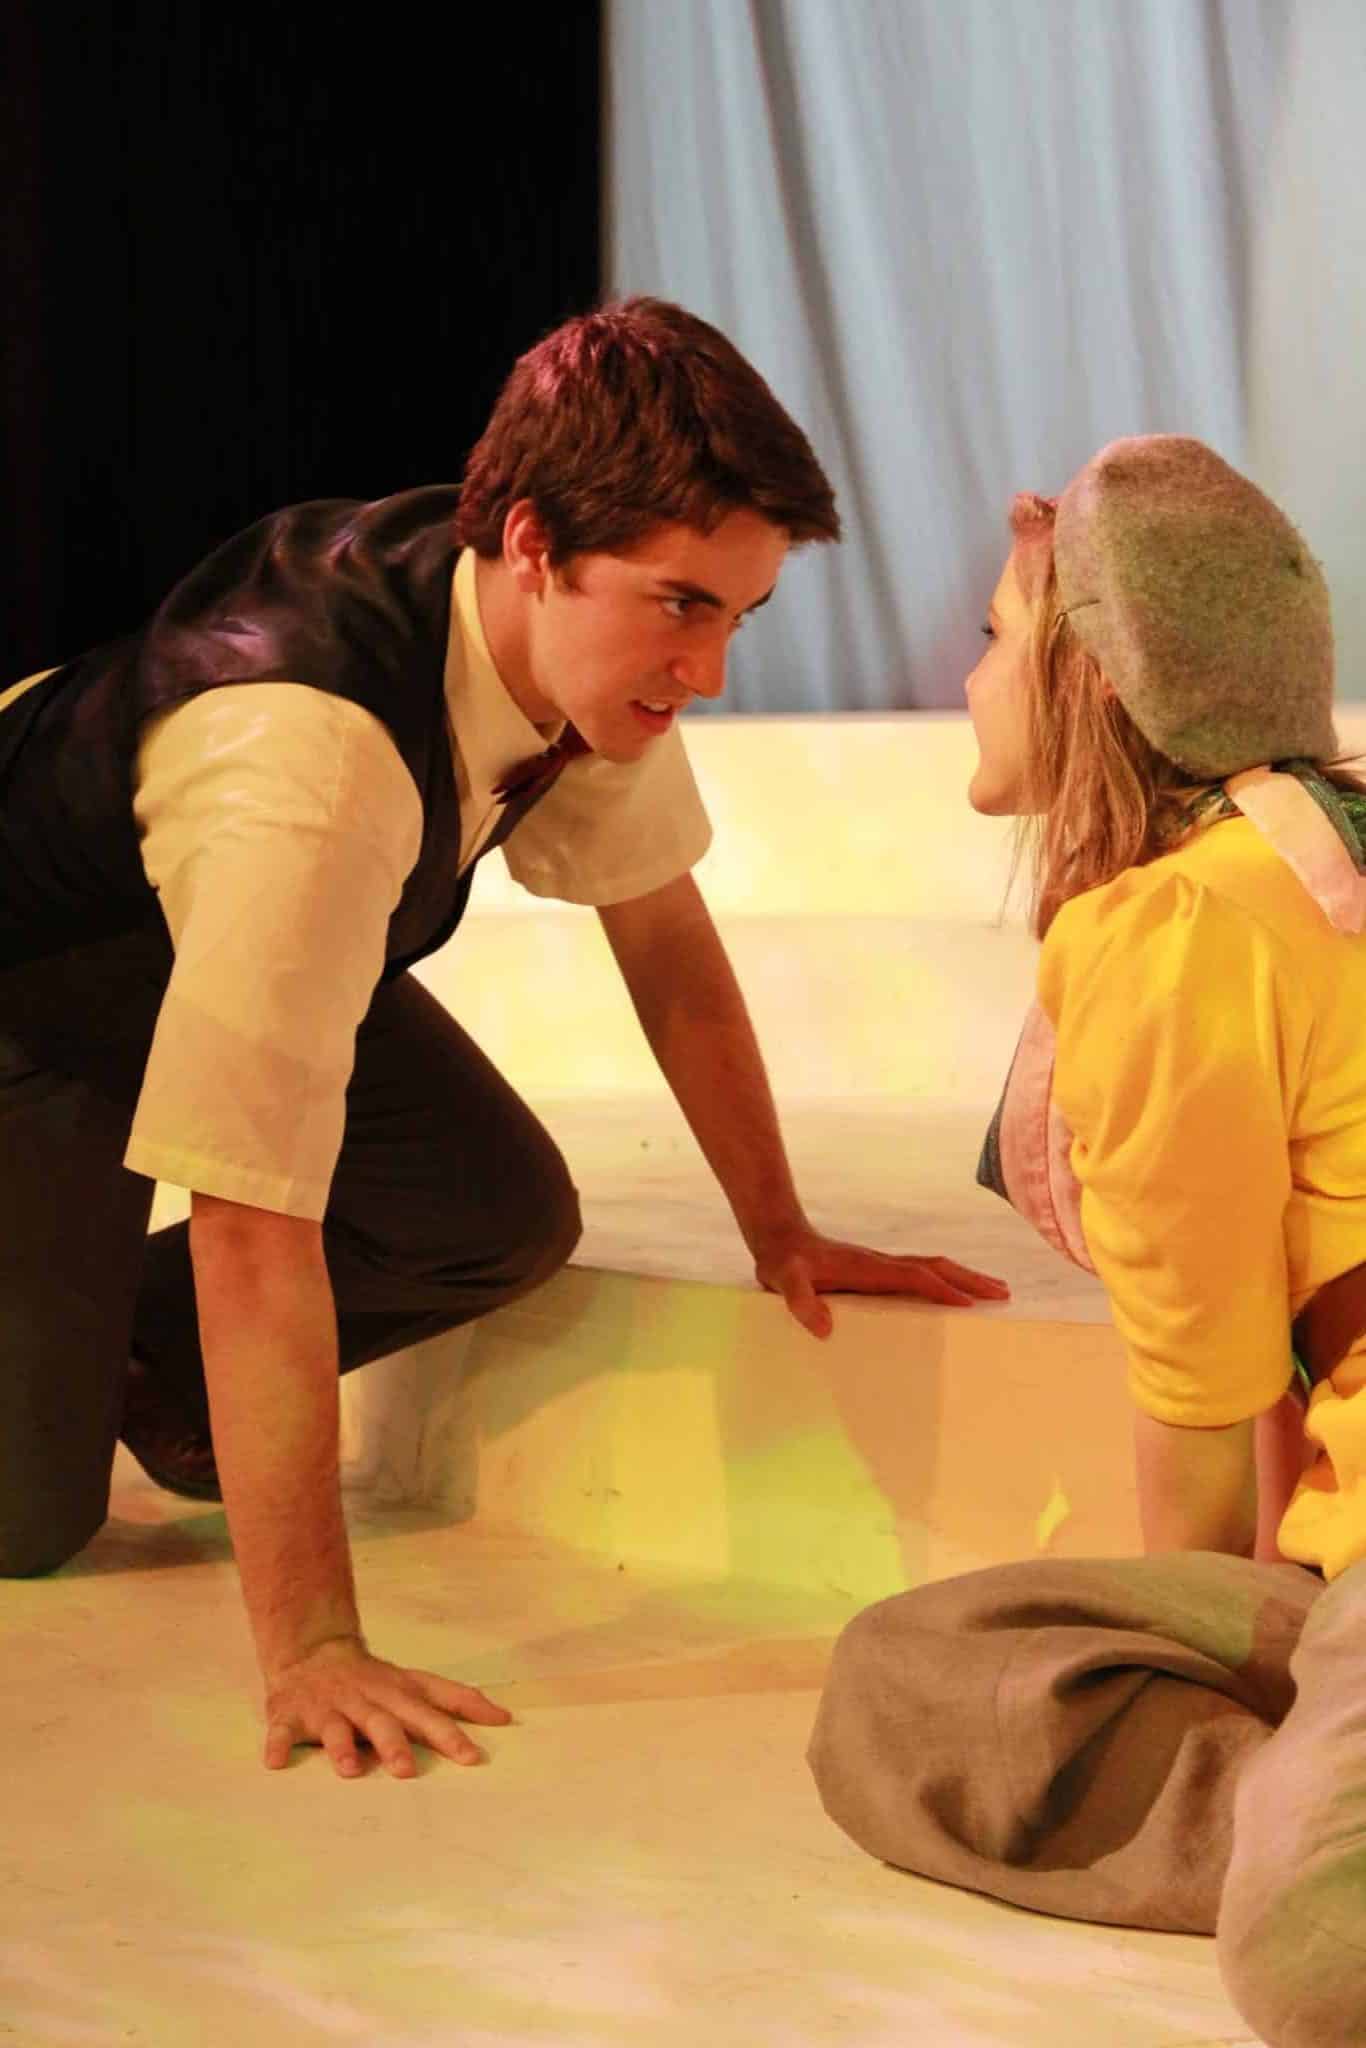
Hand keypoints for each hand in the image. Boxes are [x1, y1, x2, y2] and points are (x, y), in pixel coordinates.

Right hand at [263, 1636, 511, 1777]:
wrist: (312, 1651)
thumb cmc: (373, 1679)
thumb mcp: (414, 1682)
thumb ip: (455, 1699)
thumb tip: (505, 1716)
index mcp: (396, 1693)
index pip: (429, 1710)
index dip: (450, 1732)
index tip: (473, 1757)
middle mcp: (365, 1699)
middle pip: (384, 1721)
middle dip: (395, 1744)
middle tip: (408, 1771)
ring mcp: (328, 1707)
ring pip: (337, 1728)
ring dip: (342, 1748)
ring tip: (350, 1770)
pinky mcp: (292, 1715)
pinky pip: (282, 1732)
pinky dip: (277, 1745)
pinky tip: (274, 1762)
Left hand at [753, 1225, 1010, 1339]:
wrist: (779, 1237)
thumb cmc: (783, 1263)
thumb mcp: (784, 1283)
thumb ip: (801, 1302)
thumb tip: (823, 1328)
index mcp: (868, 1268)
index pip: (915, 1277)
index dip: (942, 1290)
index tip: (971, 1304)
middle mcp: (882, 1264)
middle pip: (937, 1267)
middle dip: (970, 1279)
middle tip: (1004, 1293)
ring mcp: (882, 1265)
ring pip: (933, 1268)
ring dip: (965, 1278)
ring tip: (995, 1291)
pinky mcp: (878, 1270)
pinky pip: (922, 1274)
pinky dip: (945, 1281)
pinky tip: (952, 1293)